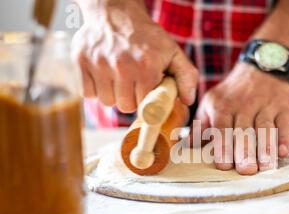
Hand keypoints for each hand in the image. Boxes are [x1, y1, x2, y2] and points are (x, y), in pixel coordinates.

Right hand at [72, 0, 197, 111]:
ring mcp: (99, 64)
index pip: (146, 106)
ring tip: (119, 79)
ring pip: (106, 102)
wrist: (115, 12)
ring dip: (113, 95)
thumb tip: (188, 101)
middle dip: (131, 99)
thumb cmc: (146, 37)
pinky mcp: (81, 61)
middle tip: (133, 84)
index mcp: (146, 67)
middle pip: (125, 107)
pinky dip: (95, 89)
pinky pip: (87, 93)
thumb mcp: (172, 52)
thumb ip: (186, 76)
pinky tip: (104, 76)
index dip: (148, 101)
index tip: (147, 92)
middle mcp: (122, 66)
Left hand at [196, 63, 288, 174]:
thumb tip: (186, 149)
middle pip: (244, 130)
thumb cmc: (231, 96)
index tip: (224, 165)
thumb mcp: (211, 104)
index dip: (223, 146)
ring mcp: (266, 105)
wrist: (261, 70)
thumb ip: (200, 128)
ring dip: (266, 147)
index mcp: (222, 105)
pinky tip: (283, 152)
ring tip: (265, 166)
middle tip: (246, 170)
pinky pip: (284, 123)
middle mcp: (244, 104)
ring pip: (265, 127)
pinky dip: (284, 138)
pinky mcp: (284, 108)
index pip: (222, 127)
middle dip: (245, 151)